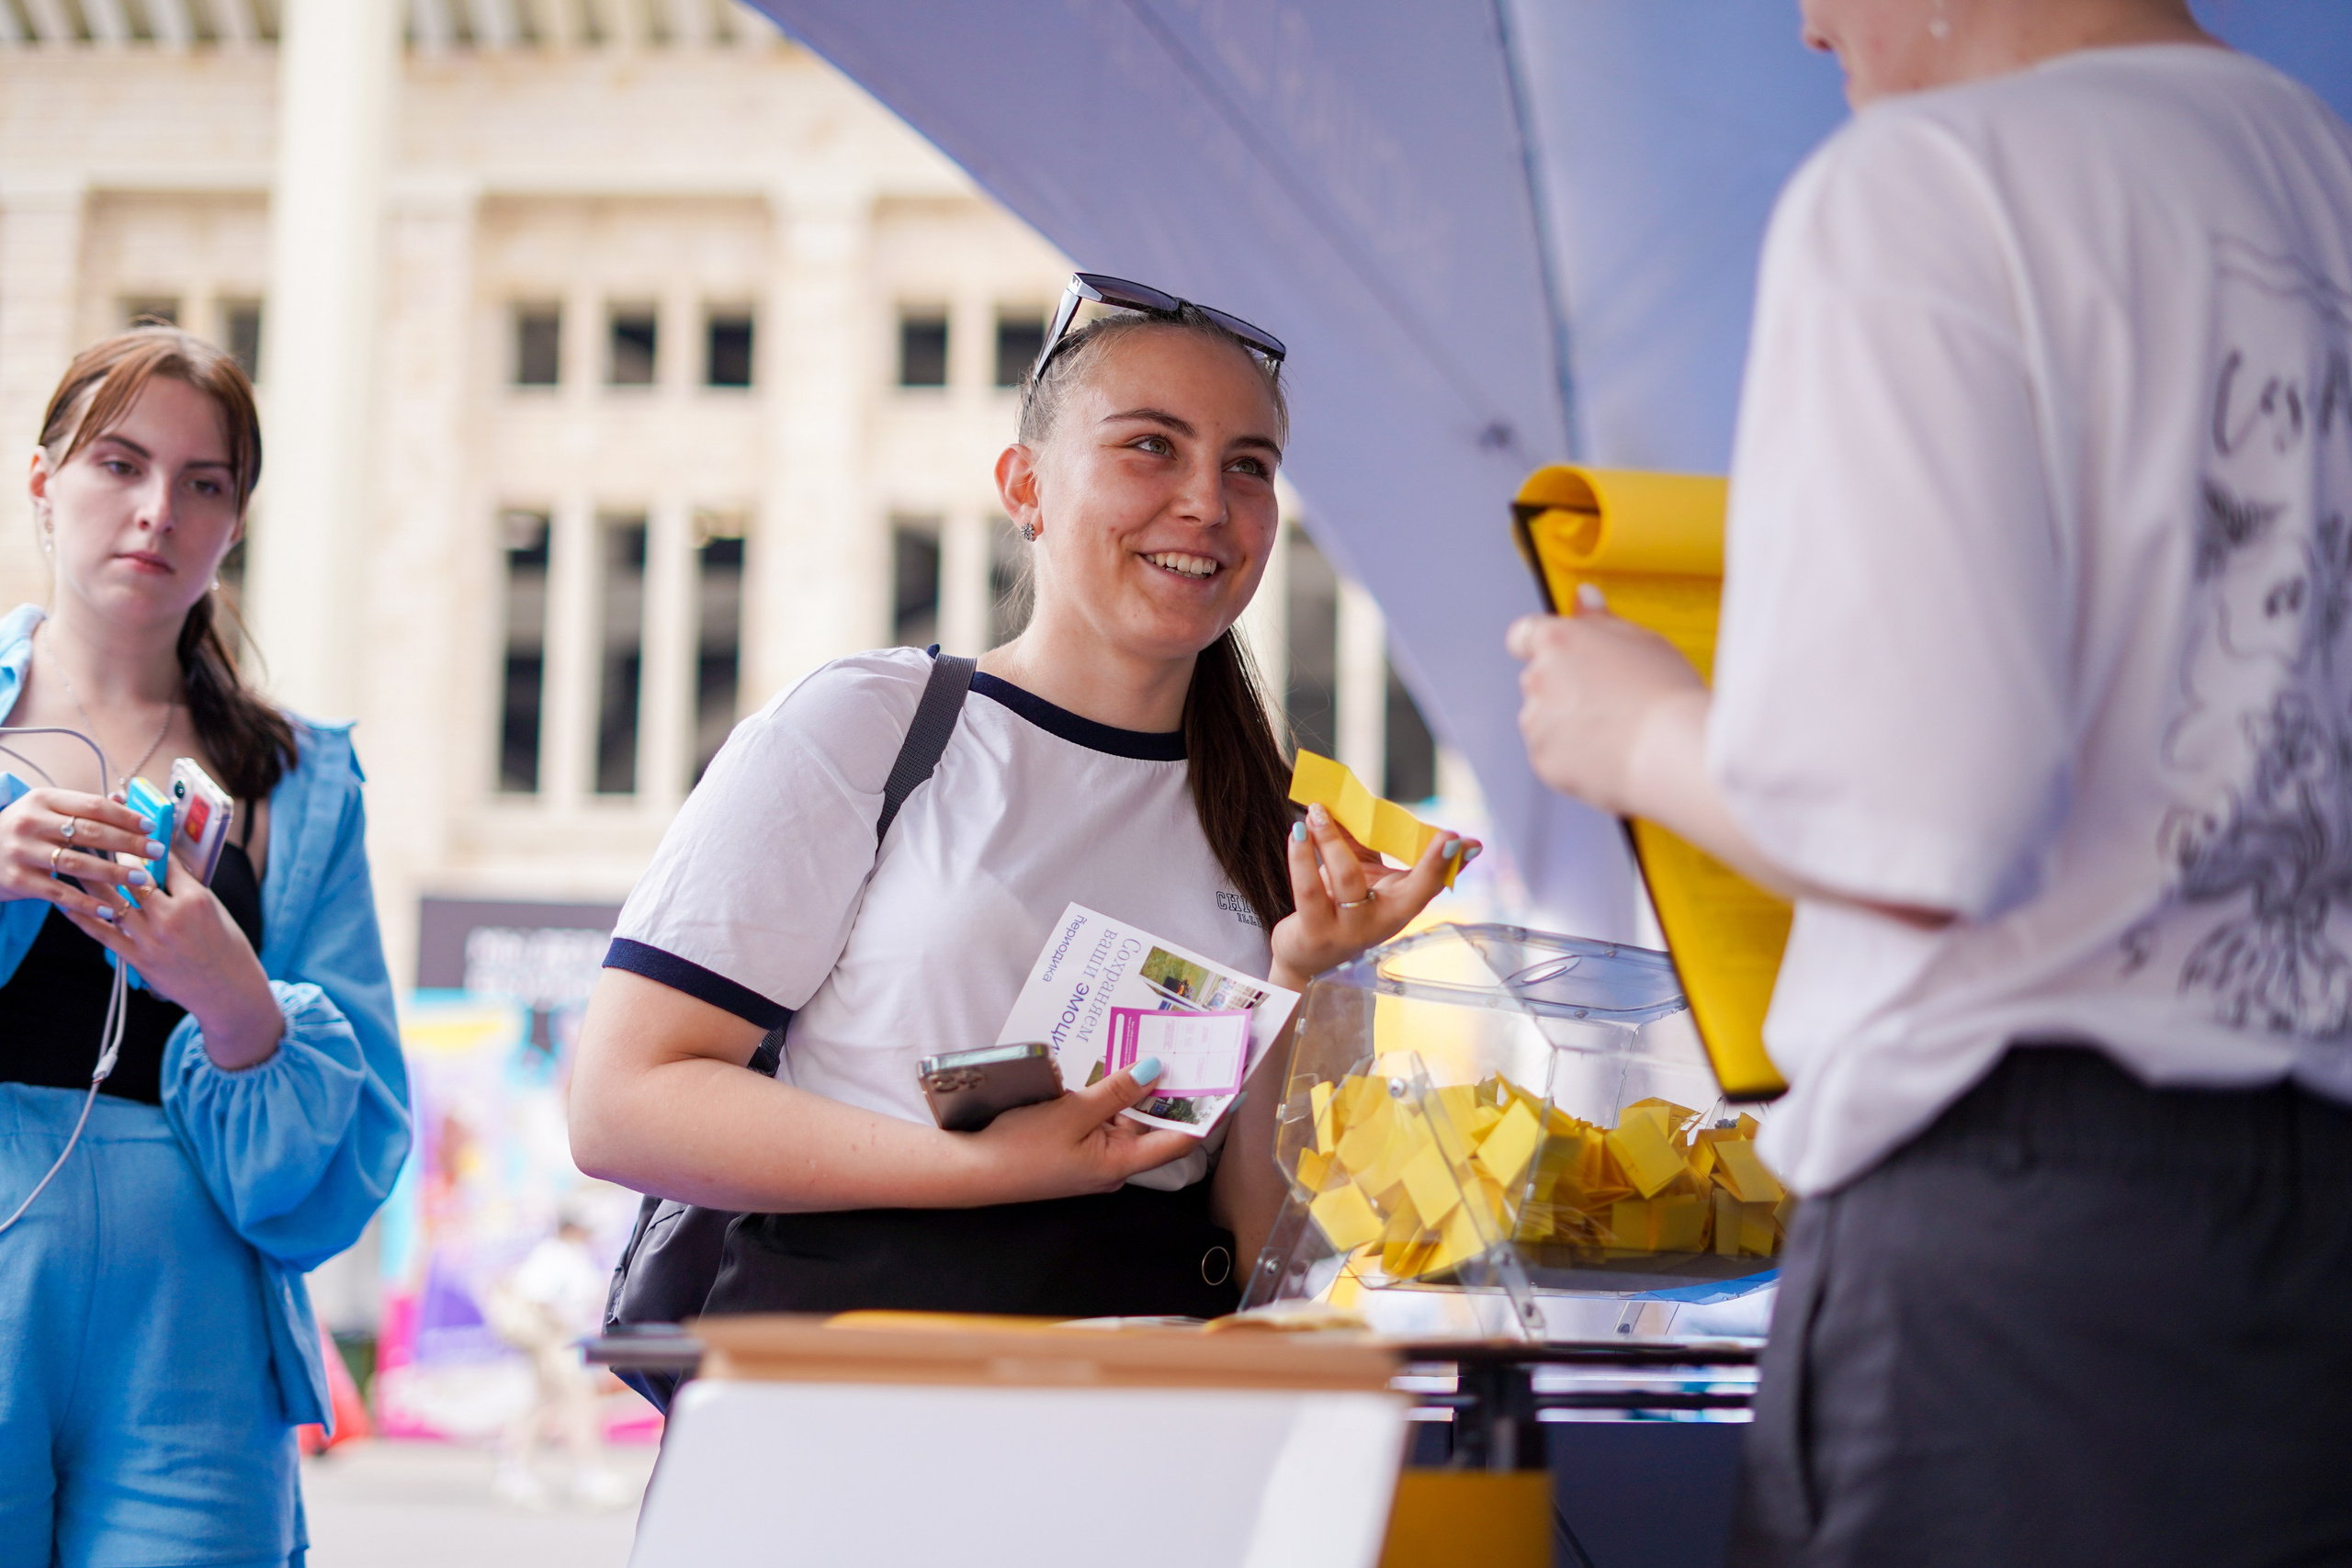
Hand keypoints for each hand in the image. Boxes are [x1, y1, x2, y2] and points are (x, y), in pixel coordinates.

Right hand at [0, 787, 163, 922]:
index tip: (151, 827)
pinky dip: (87, 902)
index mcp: (42, 800)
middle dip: (129, 844)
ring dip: (115, 874)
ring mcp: (22, 852)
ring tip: (143, 880)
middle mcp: (31, 823)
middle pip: (91, 833)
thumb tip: (124, 800)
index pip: (92, 806)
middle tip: (157, 852)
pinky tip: (110, 909)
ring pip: (79, 863)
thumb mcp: (44, 811)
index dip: (125, 816)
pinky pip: (60, 892)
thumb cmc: (23, 831)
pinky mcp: (18, 880)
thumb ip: (80, 809)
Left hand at [63, 848, 282, 1070]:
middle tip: (94, 838)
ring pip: (111, 902)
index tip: (134, 832)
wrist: (228, 991)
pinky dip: (83, 917)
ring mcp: (151, 939)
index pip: (166, 863)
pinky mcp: (137, 959)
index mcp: (197, 901)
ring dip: (90, 880)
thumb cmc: (227, 949)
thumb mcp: (216, 911)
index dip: (148, 845)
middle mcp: (170, 917)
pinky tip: (68, 904)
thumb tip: (163, 867)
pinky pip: (103, 933)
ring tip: (72, 863)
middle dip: (113, 856)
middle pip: (133, 878)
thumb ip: (187, 890)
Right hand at [964, 1062, 1200, 1202]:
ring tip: (1161, 1048)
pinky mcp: (1075, 1146)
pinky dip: (1113, 1094)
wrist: (971, 1170)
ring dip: (1141, 1088)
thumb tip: (1157, 1070)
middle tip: (1193, 1050)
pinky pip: (1105, 1118)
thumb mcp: (1071, 1113)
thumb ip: (1115, 1091)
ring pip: (1129, 1118)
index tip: (1233, 1086)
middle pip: (1155, 1125)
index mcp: (1120, 1164)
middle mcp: (1114, 1163)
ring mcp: (1094, 1156)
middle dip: (1173, 1090)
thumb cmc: (1020, 1147)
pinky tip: (1114, 1065)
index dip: (1208, 1112)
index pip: (1179, 1139)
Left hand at [1268, 804, 1473, 989]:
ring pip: (1347, 879)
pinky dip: (1302, 857)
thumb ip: (1363, 839)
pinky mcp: (1316, 933)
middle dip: (1414, 854)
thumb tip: (1352, 793)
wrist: (1306, 957)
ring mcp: (1350, 931)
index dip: (1446, 863)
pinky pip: (1310, 890)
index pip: (1431, 884)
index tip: (1463, 841)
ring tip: (1317, 811)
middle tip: (1402, 817)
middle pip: (1404, 887)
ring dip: (1331, 839)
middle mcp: (1382, 923)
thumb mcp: (1360, 874)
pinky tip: (1298, 832)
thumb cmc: (1339, 904)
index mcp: (1400, 905)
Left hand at [1507, 600, 1705, 815]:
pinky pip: (1551, 753)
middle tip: (1608, 698)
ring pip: (1544, 718)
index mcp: (1558, 641)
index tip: (1558, 653)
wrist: (1671, 751)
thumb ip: (1600, 619)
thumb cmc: (1664, 694)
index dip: (1540, 644)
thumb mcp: (1641, 639)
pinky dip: (1571, 755)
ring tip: (1614, 729)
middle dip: (1564, 687)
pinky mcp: (1542, 758)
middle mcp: (1538, 678)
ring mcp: (1537, 720)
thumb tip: (1584, 597)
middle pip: (1539, 678)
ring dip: (1566, 722)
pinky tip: (1607, 752)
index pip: (1523, 634)